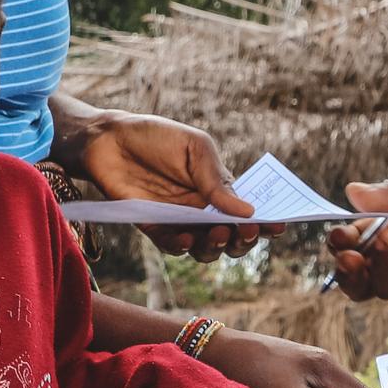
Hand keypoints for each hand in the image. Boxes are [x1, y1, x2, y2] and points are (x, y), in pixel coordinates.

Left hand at [64, 107, 253, 256]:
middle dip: (244, 240)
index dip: (266, 223)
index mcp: (218, 189)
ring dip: (216, 246)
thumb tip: (248, 210)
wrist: (109, 139)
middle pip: (232, 239)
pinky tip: (187, 237)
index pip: (248, 213)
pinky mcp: (153, 227)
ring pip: (206, 249)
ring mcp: (179, 221)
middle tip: (246, 231)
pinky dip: (182, 246)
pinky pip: (173, 246)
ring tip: (219, 232)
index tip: (278, 225)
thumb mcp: (195, 148)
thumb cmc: (156, 137)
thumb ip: (217, 180)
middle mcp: (202, 210)